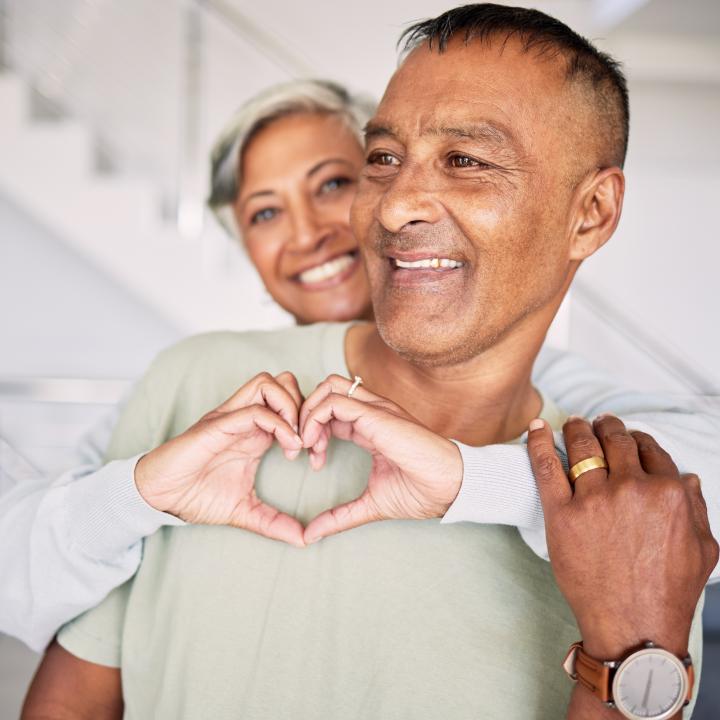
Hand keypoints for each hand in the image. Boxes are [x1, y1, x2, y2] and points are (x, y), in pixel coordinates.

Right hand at [135, 371, 305, 546]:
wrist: (159, 497)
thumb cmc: (196, 496)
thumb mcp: (245, 510)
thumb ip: (274, 523)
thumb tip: (304, 540)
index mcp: (255, 432)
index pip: (291, 401)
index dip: (312, 423)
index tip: (317, 455)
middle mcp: (245, 417)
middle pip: (284, 382)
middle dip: (306, 406)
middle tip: (311, 442)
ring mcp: (231, 418)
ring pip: (268, 384)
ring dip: (292, 408)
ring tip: (298, 442)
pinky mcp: (217, 425)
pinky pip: (254, 410)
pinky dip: (278, 423)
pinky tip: (287, 447)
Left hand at [299, 375, 462, 542]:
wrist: (449, 488)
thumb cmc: (419, 492)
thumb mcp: (369, 504)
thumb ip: (339, 516)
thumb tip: (310, 535)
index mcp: (370, 427)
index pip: (331, 410)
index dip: (313, 431)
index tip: (312, 462)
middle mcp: (371, 412)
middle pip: (325, 390)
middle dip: (305, 416)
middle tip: (303, 450)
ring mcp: (374, 410)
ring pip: (327, 388)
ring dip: (307, 414)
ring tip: (307, 446)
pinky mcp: (376, 415)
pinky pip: (334, 402)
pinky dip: (314, 419)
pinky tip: (315, 446)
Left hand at [527, 414, 717, 659]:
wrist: (632, 627)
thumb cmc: (669, 592)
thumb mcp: (702, 549)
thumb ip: (695, 508)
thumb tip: (687, 477)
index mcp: (668, 493)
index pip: (650, 449)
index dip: (637, 440)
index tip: (628, 437)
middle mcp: (631, 489)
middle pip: (615, 441)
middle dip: (607, 427)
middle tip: (599, 422)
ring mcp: (594, 499)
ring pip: (582, 446)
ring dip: (577, 428)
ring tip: (573, 423)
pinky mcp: (562, 514)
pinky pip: (546, 466)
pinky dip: (539, 441)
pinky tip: (537, 426)